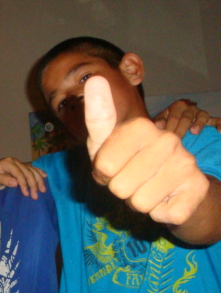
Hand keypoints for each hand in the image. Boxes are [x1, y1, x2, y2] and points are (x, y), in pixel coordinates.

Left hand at [0, 157, 46, 198]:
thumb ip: (3, 179)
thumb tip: (16, 183)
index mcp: (9, 163)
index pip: (19, 174)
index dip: (24, 184)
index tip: (26, 194)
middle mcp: (16, 161)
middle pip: (28, 172)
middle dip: (33, 184)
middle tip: (35, 196)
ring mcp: (19, 163)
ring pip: (32, 170)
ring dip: (38, 180)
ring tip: (43, 190)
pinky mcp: (21, 166)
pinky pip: (32, 168)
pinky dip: (39, 172)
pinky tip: (45, 176)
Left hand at [86, 76, 208, 225]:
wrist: (170, 187)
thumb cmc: (128, 162)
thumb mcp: (105, 143)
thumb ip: (98, 118)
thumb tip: (94, 78)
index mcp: (140, 126)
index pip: (103, 166)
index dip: (102, 174)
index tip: (112, 165)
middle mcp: (167, 140)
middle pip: (119, 187)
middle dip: (120, 189)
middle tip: (132, 179)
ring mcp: (185, 163)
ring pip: (139, 202)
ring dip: (138, 201)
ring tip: (147, 187)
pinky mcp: (197, 188)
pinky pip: (160, 214)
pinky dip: (158, 213)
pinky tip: (165, 197)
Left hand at [153, 99, 219, 136]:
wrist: (177, 121)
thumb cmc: (168, 122)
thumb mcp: (162, 119)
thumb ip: (159, 121)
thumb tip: (158, 125)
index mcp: (177, 106)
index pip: (173, 117)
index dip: (170, 127)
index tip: (166, 136)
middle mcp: (190, 108)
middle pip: (186, 118)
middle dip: (181, 129)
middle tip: (177, 139)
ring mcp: (201, 113)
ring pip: (202, 116)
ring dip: (199, 123)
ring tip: (194, 132)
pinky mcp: (211, 119)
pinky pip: (217, 121)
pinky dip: (219, 125)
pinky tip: (219, 132)